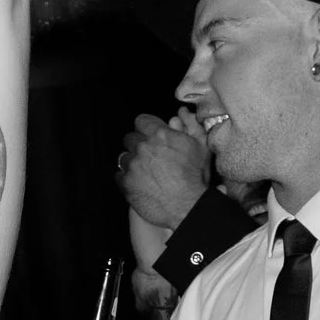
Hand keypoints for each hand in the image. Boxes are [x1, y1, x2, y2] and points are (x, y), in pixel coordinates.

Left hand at [117, 110, 211, 234]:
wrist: (188, 206)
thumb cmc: (195, 177)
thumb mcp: (200, 147)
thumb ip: (189, 126)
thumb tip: (180, 113)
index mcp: (160, 135)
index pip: (141, 121)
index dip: (146, 128)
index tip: (149, 136)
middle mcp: (143, 147)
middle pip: (130, 138)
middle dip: (138, 145)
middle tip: (148, 156)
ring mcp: (133, 165)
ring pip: (124, 157)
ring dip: (132, 162)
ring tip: (144, 172)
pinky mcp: (126, 183)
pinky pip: (119, 175)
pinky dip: (126, 178)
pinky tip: (139, 183)